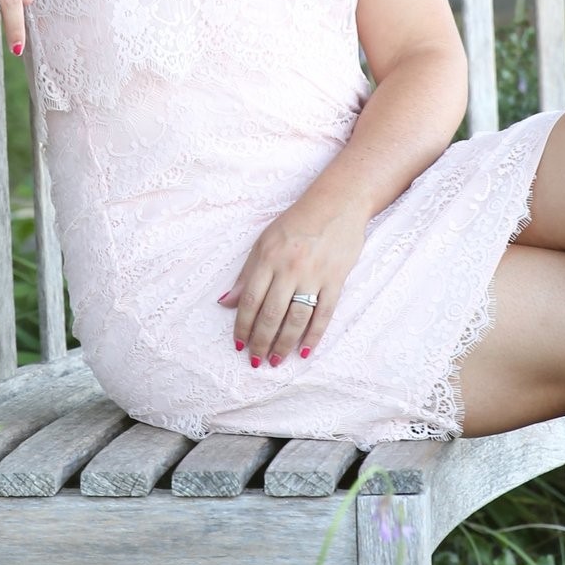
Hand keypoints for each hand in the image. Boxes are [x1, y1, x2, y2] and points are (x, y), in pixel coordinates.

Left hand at [219, 195, 366, 365]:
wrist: (338, 203)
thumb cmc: (297, 221)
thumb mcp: (264, 241)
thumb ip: (246, 273)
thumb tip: (226, 302)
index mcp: (268, 258)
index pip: (250, 300)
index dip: (242, 326)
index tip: (238, 345)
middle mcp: (289, 268)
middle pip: (271, 315)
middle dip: (260, 342)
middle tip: (256, 360)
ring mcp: (314, 275)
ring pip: (296, 319)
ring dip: (284, 344)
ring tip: (276, 361)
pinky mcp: (336, 280)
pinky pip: (324, 314)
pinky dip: (314, 335)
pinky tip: (304, 351)